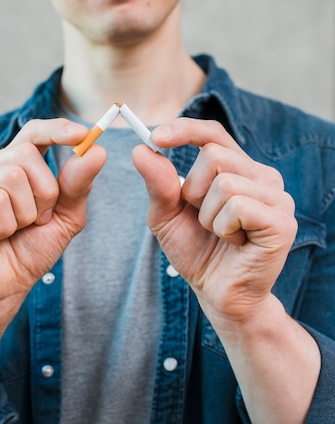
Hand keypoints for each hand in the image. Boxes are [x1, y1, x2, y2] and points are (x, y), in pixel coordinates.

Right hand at [0, 119, 106, 310]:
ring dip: (23, 215)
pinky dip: (4, 226)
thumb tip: (97, 150)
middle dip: (43, 196)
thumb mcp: (63, 218)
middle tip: (30, 223)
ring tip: (8, 232)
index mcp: (11, 165)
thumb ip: (77, 186)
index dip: (56, 129)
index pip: (33, 133)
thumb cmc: (28, 252)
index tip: (83, 134)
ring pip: (13, 177)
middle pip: (27, 156)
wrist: (2, 288)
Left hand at [132, 118, 296, 326]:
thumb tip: (142, 149)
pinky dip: (223, 228)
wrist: (218, 294)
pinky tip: (235, 243)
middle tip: (204, 221)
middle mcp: (263, 177)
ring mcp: (278, 198)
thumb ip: (158, 185)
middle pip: (215, 155)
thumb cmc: (197, 253)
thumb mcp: (167, 217)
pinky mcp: (282, 222)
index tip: (158, 136)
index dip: (186, 129)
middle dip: (194, 192)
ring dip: (208, 217)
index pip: (214, 134)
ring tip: (220, 235)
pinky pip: (237, 207)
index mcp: (239, 170)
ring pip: (225, 183)